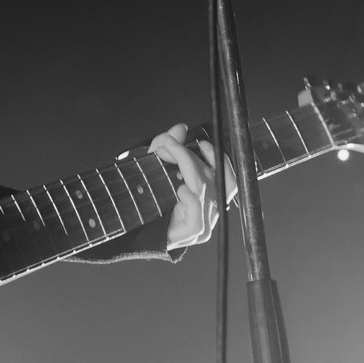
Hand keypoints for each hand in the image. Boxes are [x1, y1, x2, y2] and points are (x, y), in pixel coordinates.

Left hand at [150, 123, 235, 249]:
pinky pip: (197, 214)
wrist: (134, 229)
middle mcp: (211, 211)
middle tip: (169, 145)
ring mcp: (204, 225)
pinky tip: (179, 191)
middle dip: (191, 157)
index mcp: (210, 198)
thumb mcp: (156, 168)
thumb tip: (180, 128)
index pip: (229, 178)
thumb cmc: (151, 201)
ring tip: (167, 158)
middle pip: (214, 179)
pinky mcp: (193, 233)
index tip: (202, 143)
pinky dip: (189, 198)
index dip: (219, 159)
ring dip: (187, 168)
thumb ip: (169, 148)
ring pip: (204, 191)